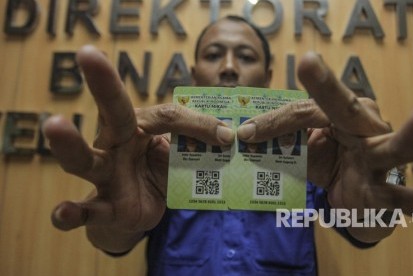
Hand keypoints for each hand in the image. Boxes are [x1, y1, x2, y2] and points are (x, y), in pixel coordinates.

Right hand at [44, 45, 233, 251]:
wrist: (141, 208)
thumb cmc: (157, 170)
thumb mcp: (179, 151)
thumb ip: (197, 139)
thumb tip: (228, 134)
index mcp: (137, 125)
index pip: (166, 115)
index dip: (197, 124)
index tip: (225, 135)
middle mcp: (114, 143)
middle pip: (111, 113)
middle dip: (102, 85)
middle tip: (88, 55)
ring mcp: (105, 175)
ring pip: (85, 159)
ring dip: (70, 145)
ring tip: (55, 125)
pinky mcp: (104, 206)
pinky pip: (86, 211)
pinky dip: (70, 213)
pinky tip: (61, 213)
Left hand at [237, 52, 412, 238]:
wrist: (357, 200)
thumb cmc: (333, 163)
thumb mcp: (306, 149)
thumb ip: (282, 138)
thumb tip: (243, 135)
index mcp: (343, 115)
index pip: (305, 114)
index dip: (273, 124)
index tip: (246, 134)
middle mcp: (368, 129)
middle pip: (346, 107)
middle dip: (327, 88)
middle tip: (308, 63)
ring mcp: (383, 159)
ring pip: (396, 147)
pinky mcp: (391, 191)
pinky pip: (410, 200)